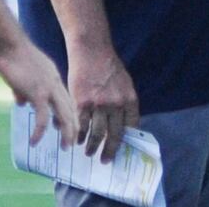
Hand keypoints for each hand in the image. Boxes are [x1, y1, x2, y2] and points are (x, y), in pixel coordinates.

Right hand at [0, 37, 78, 148]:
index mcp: (52, 76)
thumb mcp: (20, 75)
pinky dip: (40, 131)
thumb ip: (23, 89)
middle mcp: (55, 82)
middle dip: (73, 127)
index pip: (66, 99)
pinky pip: (43, 117)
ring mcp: (48, 87)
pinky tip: (35, 141)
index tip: (67, 128)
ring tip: (65, 147)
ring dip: (66, 133)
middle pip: (70, 108)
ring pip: (64, 115)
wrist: (8, 42)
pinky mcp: (37, 93)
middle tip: (72, 143)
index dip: (69, 114)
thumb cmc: (10, 53)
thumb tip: (22, 102)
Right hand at [67, 45, 138, 163]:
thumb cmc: (107, 64)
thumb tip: (123, 123)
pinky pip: (81, 125)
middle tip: (105, 160)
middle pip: (114, 134)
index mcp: (130, 99)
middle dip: (109, 150)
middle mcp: (116, 104)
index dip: (125, 141)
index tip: (120, 150)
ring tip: (89, 153)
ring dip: (93, 146)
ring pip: (97, 133)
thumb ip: (124, 101)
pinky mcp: (82, 102)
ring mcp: (99, 104)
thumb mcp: (125, 82)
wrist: (91, 49)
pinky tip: (78, 140)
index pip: (131, 127)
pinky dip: (79, 135)